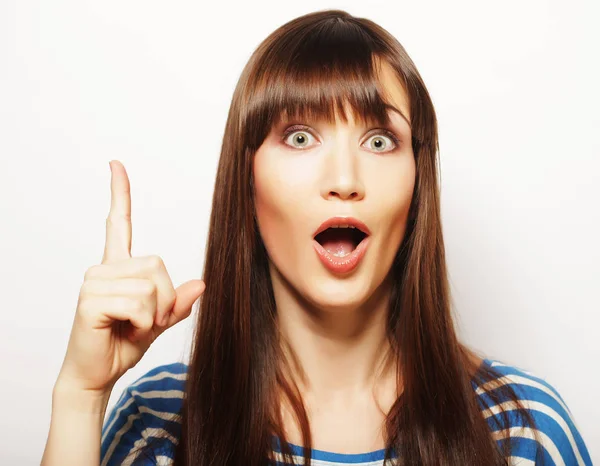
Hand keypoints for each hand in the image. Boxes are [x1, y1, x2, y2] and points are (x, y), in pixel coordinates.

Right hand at [56, 160, 204, 392]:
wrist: (97, 375)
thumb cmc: (122, 345)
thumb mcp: (158, 322)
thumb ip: (178, 304)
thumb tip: (201, 283)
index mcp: (118, 268)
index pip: (119, 224)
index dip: (120, 193)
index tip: (116, 164)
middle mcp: (104, 268)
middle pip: (158, 264)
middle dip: (165, 299)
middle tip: (146, 321)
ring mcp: (94, 282)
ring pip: (151, 285)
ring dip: (153, 314)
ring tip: (132, 327)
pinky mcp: (90, 300)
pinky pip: (138, 302)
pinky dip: (142, 323)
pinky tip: (124, 330)